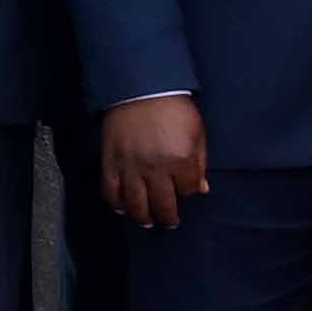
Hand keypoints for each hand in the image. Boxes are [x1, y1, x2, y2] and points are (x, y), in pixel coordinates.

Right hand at [94, 94, 207, 223]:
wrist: (140, 88)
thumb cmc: (174, 108)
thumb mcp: (197, 132)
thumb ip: (200, 162)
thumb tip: (200, 189)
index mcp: (181, 160)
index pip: (188, 190)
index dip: (188, 191)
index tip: (186, 188)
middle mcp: (155, 168)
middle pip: (163, 205)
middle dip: (168, 217)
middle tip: (170, 222)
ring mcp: (131, 167)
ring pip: (136, 204)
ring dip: (143, 218)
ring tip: (147, 222)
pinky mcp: (111, 163)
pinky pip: (111, 191)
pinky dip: (116, 204)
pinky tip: (123, 209)